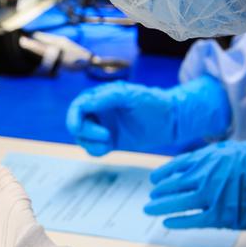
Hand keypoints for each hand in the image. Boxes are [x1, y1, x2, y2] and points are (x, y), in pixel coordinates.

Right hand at [65, 76, 230, 155]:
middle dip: (85, 132)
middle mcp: (98, 111)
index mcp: (101, 96)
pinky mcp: (109, 142)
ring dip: (91, 142)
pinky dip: (96, 150)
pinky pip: (93, 149)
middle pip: (75, 123)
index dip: (74, 117)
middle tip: (105, 136)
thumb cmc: (153, 102)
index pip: (78, 106)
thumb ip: (106, 97)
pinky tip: (109, 147)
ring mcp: (103, 127)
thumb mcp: (130, 95)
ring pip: (82, 138)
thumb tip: (84, 104)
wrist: (171, 120)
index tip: (77, 127)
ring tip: (109, 142)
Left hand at [146, 140, 245, 229]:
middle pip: (173, 185)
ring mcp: (210, 197)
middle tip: (151, 196)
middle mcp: (204, 176)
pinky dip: (178, 221)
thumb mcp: (234, 149)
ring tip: (149, 209)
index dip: (164, 173)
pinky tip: (167, 222)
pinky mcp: (220, 215)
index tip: (154, 179)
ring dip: (161, 206)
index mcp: (207, 158)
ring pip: (177, 203)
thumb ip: (215, 153)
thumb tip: (201, 158)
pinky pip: (193, 220)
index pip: (177, 166)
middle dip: (159, 191)